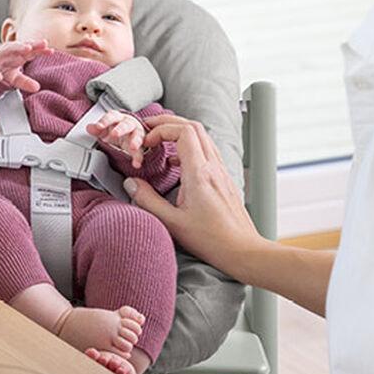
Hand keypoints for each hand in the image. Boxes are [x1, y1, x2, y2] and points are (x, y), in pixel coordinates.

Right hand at [0, 40, 44, 91]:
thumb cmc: (4, 69)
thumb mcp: (15, 78)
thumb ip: (26, 82)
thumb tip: (37, 88)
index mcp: (19, 54)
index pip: (32, 51)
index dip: (41, 51)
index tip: (51, 51)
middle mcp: (11, 51)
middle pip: (23, 46)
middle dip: (33, 44)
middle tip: (43, 44)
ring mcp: (0, 54)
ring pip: (9, 48)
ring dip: (18, 47)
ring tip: (27, 48)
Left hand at [91, 110, 146, 165]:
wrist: (130, 133)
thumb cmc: (116, 128)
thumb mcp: (105, 128)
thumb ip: (97, 129)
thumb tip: (89, 128)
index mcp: (118, 118)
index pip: (112, 117)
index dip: (105, 121)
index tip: (98, 127)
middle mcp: (129, 124)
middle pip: (126, 125)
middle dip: (120, 129)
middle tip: (114, 134)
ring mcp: (136, 134)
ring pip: (137, 136)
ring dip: (135, 142)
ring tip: (133, 148)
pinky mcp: (140, 146)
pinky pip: (140, 152)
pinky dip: (138, 158)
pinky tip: (136, 163)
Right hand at [123, 114, 262, 266]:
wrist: (242, 250)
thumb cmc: (211, 240)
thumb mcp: (172, 223)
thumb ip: (148, 200)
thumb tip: (131, 183)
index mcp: (200, 174)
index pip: (184, 132)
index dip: (161, 130)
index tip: (147, 142)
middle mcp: (213, 168)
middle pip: (194, 127)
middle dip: (168, 123)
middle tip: (149, 130)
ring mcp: (221, 172)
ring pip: (203, 136)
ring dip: (180, 132)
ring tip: (160, 142)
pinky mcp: (224, 179)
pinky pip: (207, 151)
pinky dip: (189, 146)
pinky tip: (177, 163)